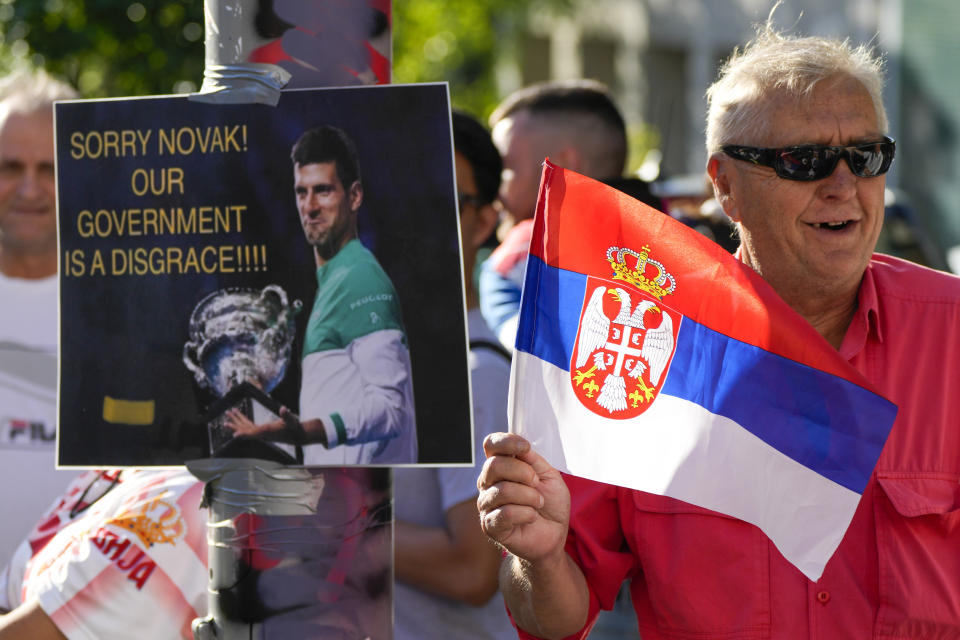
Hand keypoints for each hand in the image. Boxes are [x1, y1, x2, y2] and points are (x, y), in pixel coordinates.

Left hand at [223, 407, 325, 446]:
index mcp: (267, 431)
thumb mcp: (292, 421)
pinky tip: (239, 416)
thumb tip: (283, 409)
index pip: (254, 433)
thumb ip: (287, 415)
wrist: (297, 435)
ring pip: (246, 427)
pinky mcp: (262, 430)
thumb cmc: (295, 427)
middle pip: (246, 430)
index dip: (244, 434)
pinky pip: (250, 426)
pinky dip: (243, 421)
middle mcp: (262, 433)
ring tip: (229, 413)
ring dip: (237, 421)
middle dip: (235, 425)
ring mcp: (261, 432)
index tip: (234, 435)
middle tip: (225, 422)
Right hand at [476, 432, 569, 563]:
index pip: (491, 445)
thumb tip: (522, 449)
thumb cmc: (550, 504)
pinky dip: (526, 514)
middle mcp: (488, 482)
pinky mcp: (490, 525)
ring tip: (538, 503)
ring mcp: (486, 504)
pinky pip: (505, 513)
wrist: (554, 534)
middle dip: (523, 473)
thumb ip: (533, 461)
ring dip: (529, 496)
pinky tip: (532, 517)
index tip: (525, 447)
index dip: (506, 442)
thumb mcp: (549, 476)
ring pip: (502, 490)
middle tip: (537, 483)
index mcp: (501, 466)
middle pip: (494, 465)